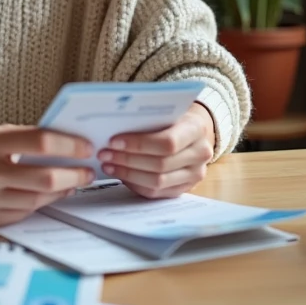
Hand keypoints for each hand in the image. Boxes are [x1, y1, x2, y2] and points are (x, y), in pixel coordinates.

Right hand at [0, 125, 94, 227]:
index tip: (86, 147)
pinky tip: (50, 195)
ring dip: (61, 191)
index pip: (40, 141)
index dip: (69, 145)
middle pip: (44, 177)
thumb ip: (24, 138)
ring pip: (36, 199)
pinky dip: (40, 204)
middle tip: (89, 171)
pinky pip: (22, 213)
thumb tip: (67, 145)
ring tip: (74, 183)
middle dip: (74, 174)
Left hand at [98, 104, 215, 198]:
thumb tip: (111, 126)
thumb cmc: (173, 118)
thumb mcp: (166, 111)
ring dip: (128, 174)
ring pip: (157, 182)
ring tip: (109, 165)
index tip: (114, 141)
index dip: (138, 144)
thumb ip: (146, 118)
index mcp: (196, 129)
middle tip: (105, 154)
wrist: (193, 132)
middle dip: (128, 160)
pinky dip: (135, 184)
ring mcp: (194, 174)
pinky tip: (121, 175)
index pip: (167, 142)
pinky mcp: (183, 188)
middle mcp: (200, 154)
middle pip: (160, 164)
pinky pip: (156, 193)